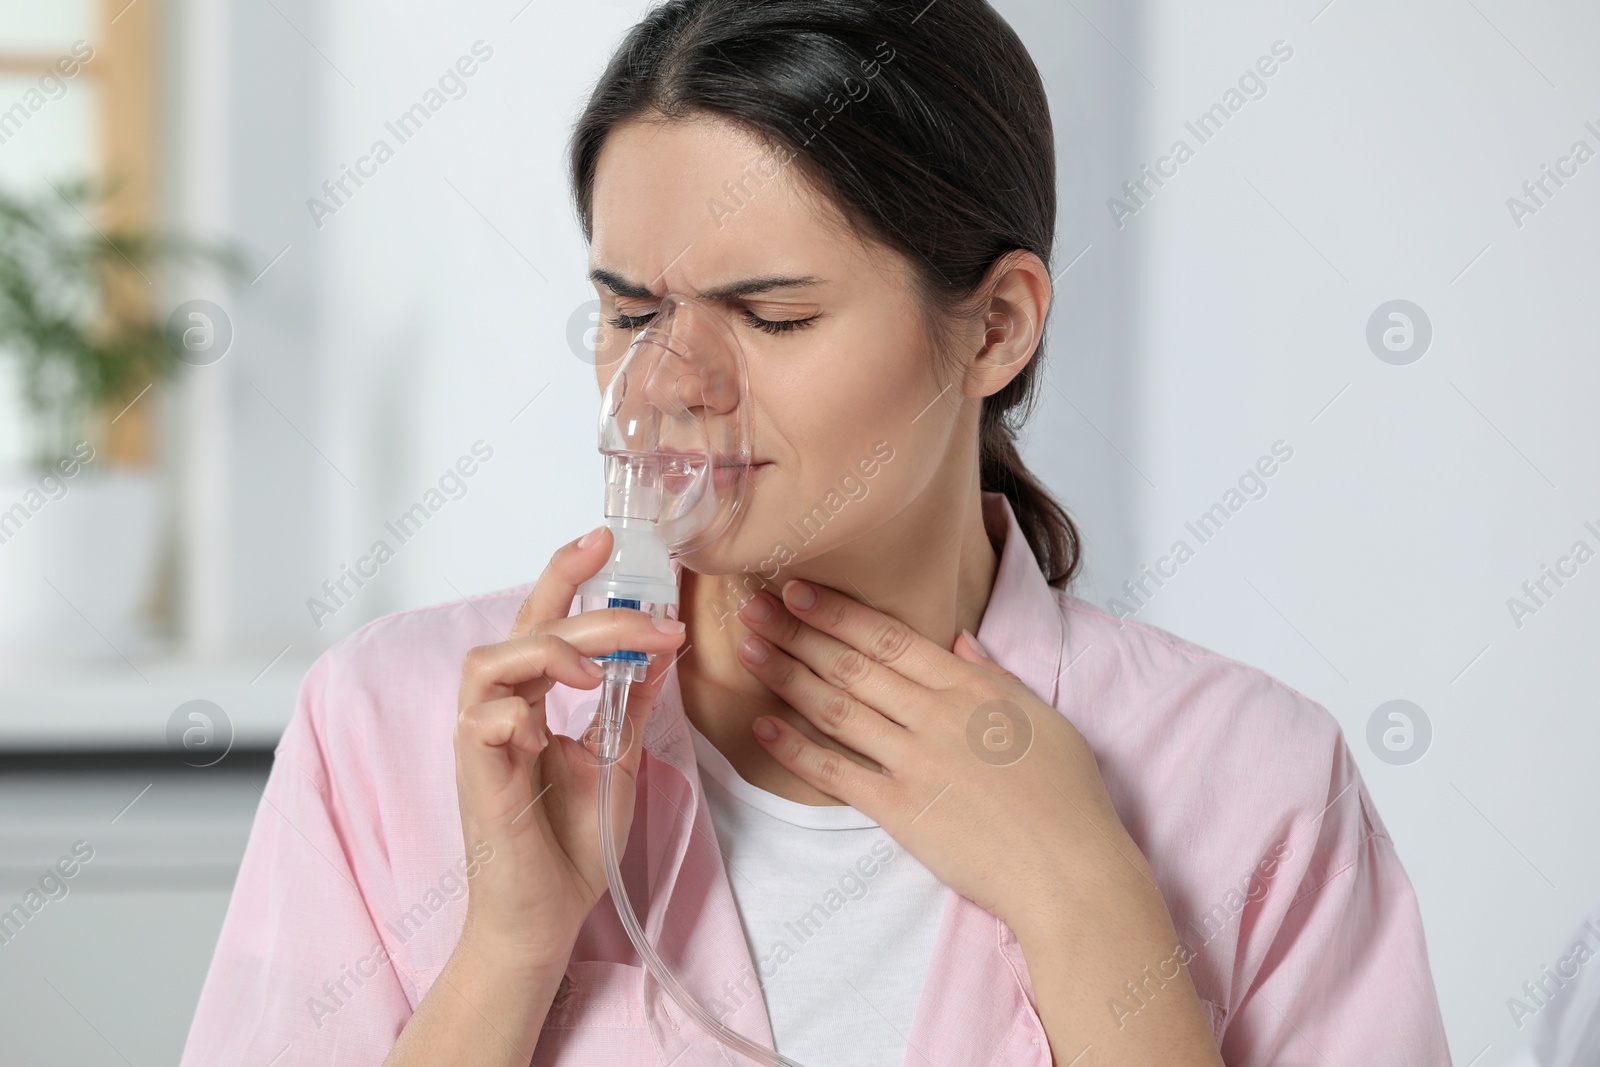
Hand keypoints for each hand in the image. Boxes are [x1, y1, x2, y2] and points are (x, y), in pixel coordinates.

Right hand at [452, 526, 686, 970]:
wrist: (546, 917)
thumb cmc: (572, 843)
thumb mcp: (619, 758)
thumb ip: (634, 701)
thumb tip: (665, 643)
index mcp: (532, 701)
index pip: (543, 621)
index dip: (566, 575)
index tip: (604, 539)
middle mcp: (500, 710)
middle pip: (528, 631)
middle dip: (592, 613)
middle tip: (653, 620)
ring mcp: (482, 741)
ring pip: (491, 660)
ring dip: (549, 653)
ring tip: (599, 675)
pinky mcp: (475, 777)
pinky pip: (476, 721)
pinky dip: (511, 712)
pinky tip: (545, 727)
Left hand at [733, 578, 1152, 934]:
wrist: (1070, 870)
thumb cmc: (1067, 798)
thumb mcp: (1043, 719)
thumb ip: (995, 676)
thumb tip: (959, 641)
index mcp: (972, 689)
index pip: (892, 639)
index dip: (839, 613)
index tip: (799, 591)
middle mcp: (936, 716)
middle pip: (854, 665)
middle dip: (798, 632)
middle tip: (754, 608)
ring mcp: (915, 762)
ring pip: (837, 708)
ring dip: (788, 676)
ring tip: (749, 651)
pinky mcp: (900, 810)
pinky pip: (836, 773)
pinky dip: (796, 749)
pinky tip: (763, 727)